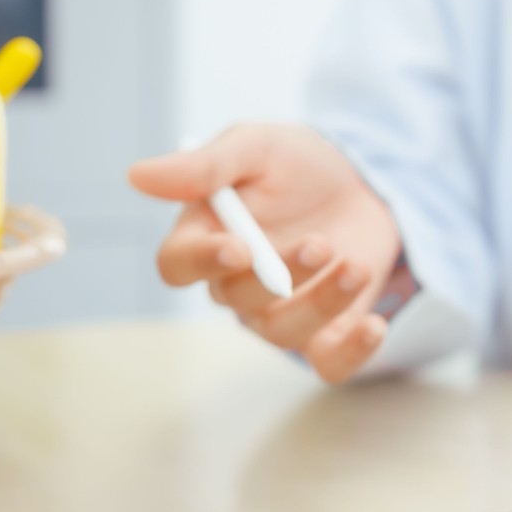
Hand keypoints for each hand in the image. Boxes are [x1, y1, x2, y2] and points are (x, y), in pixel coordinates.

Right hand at [129, 125, 401, 381]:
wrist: (366, 178)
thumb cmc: (299, 164)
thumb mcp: (257, 147)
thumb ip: (206, 165)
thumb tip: (137, 175)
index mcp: (206, 237)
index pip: (178, 265)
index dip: (201, 262)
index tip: (238, 247)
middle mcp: (236, 284)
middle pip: (236, 300)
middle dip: (280, 274)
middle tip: (320, 242)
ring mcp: (280, 313)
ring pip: (283, 333)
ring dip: (322, 302)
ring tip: (356, 265)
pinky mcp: (328, 331)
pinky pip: (330, 364)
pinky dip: (353, 353)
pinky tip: (375, 324)